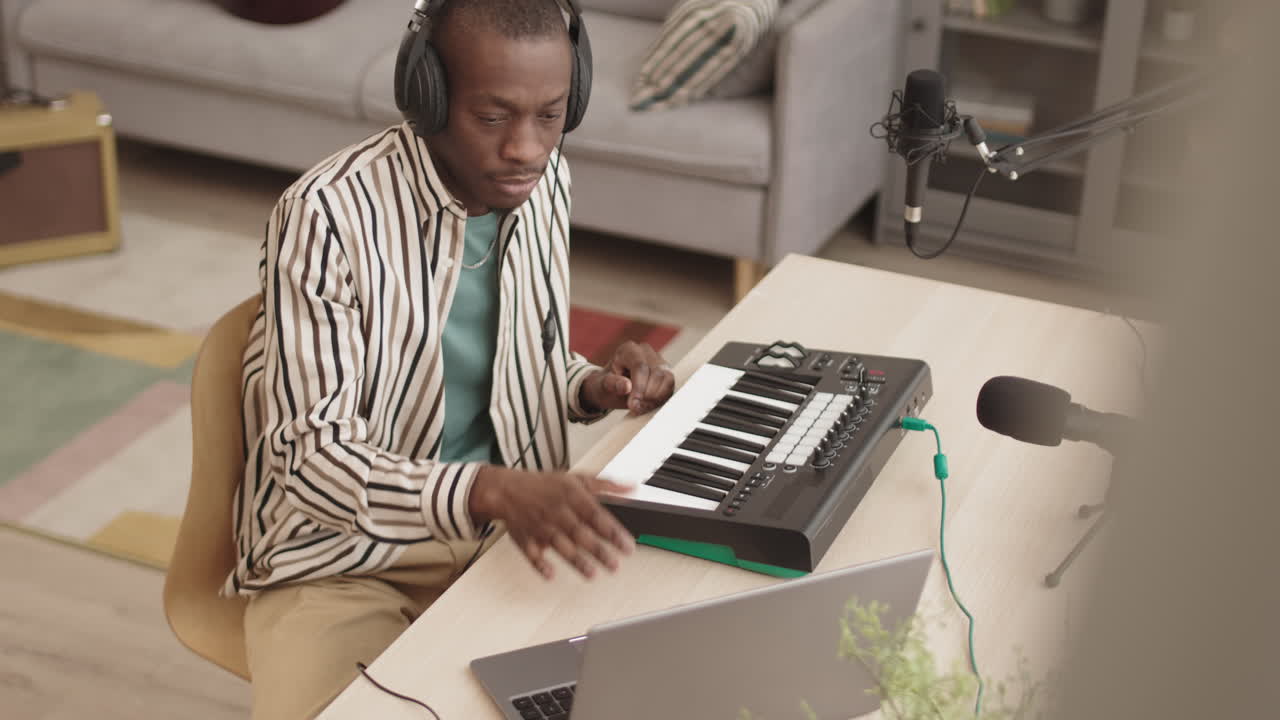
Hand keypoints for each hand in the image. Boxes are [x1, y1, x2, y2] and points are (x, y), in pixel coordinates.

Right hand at [469, 466, 634, 579]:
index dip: (613, 531)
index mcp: (572, 496)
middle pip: (580, 533)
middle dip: (598, 550)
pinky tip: (550, 574)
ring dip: (574, 560)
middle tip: (615, 565)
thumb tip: (631, 488)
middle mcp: (557, 512)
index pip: (596, 515)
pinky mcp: (526, 538)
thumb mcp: (578, 479)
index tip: (627, 545)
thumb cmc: (544, 485)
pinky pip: (531, 552)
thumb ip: (606, 485)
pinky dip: (539, 563)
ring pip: (559, 544)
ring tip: (591, 573)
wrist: (506, 489)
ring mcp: (540, 526)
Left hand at [581, 340, 674, 415]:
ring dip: (656, 398)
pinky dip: (661, 399)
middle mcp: (646, 352)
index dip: (639, 387)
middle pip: (656, 373)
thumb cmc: (607, 385)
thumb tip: (627, 387)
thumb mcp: (602, 386)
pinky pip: (671, 386)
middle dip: (647, 395)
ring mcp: (658, 361)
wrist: (612, 388)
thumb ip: (613, 384)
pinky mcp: (666, 373)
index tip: (633, 405)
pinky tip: (648, 405)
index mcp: (628, 350)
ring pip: (667, 379)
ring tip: (641, 407)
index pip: (640, 366)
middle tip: (636, 408)